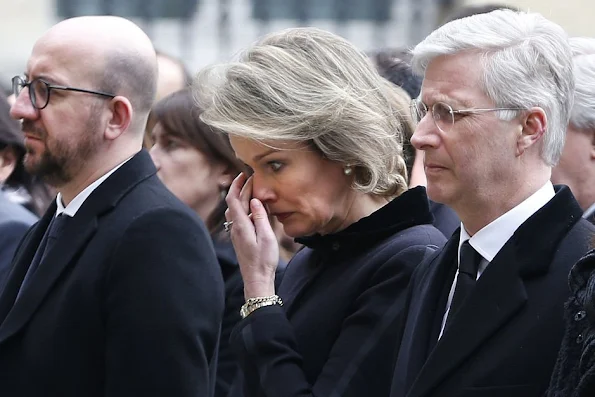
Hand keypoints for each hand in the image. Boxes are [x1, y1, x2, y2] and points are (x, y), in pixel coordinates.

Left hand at [225, 172, 278, 298]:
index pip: (234, 199)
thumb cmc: (264, 259)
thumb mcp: (267, 237)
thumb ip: (261, 217)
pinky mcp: (239, 238)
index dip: (237, 185)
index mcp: (241, 225)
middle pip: (234, 202)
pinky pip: (239, 217)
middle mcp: (235, 227)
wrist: (256, 279)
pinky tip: (253, 208)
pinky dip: (244, 208)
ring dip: (241, 197)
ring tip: (251, 189)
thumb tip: (255, 200)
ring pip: (235, 210)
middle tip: (251, 177)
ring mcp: (236, 233)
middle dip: (241, 188)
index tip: (245, 174)